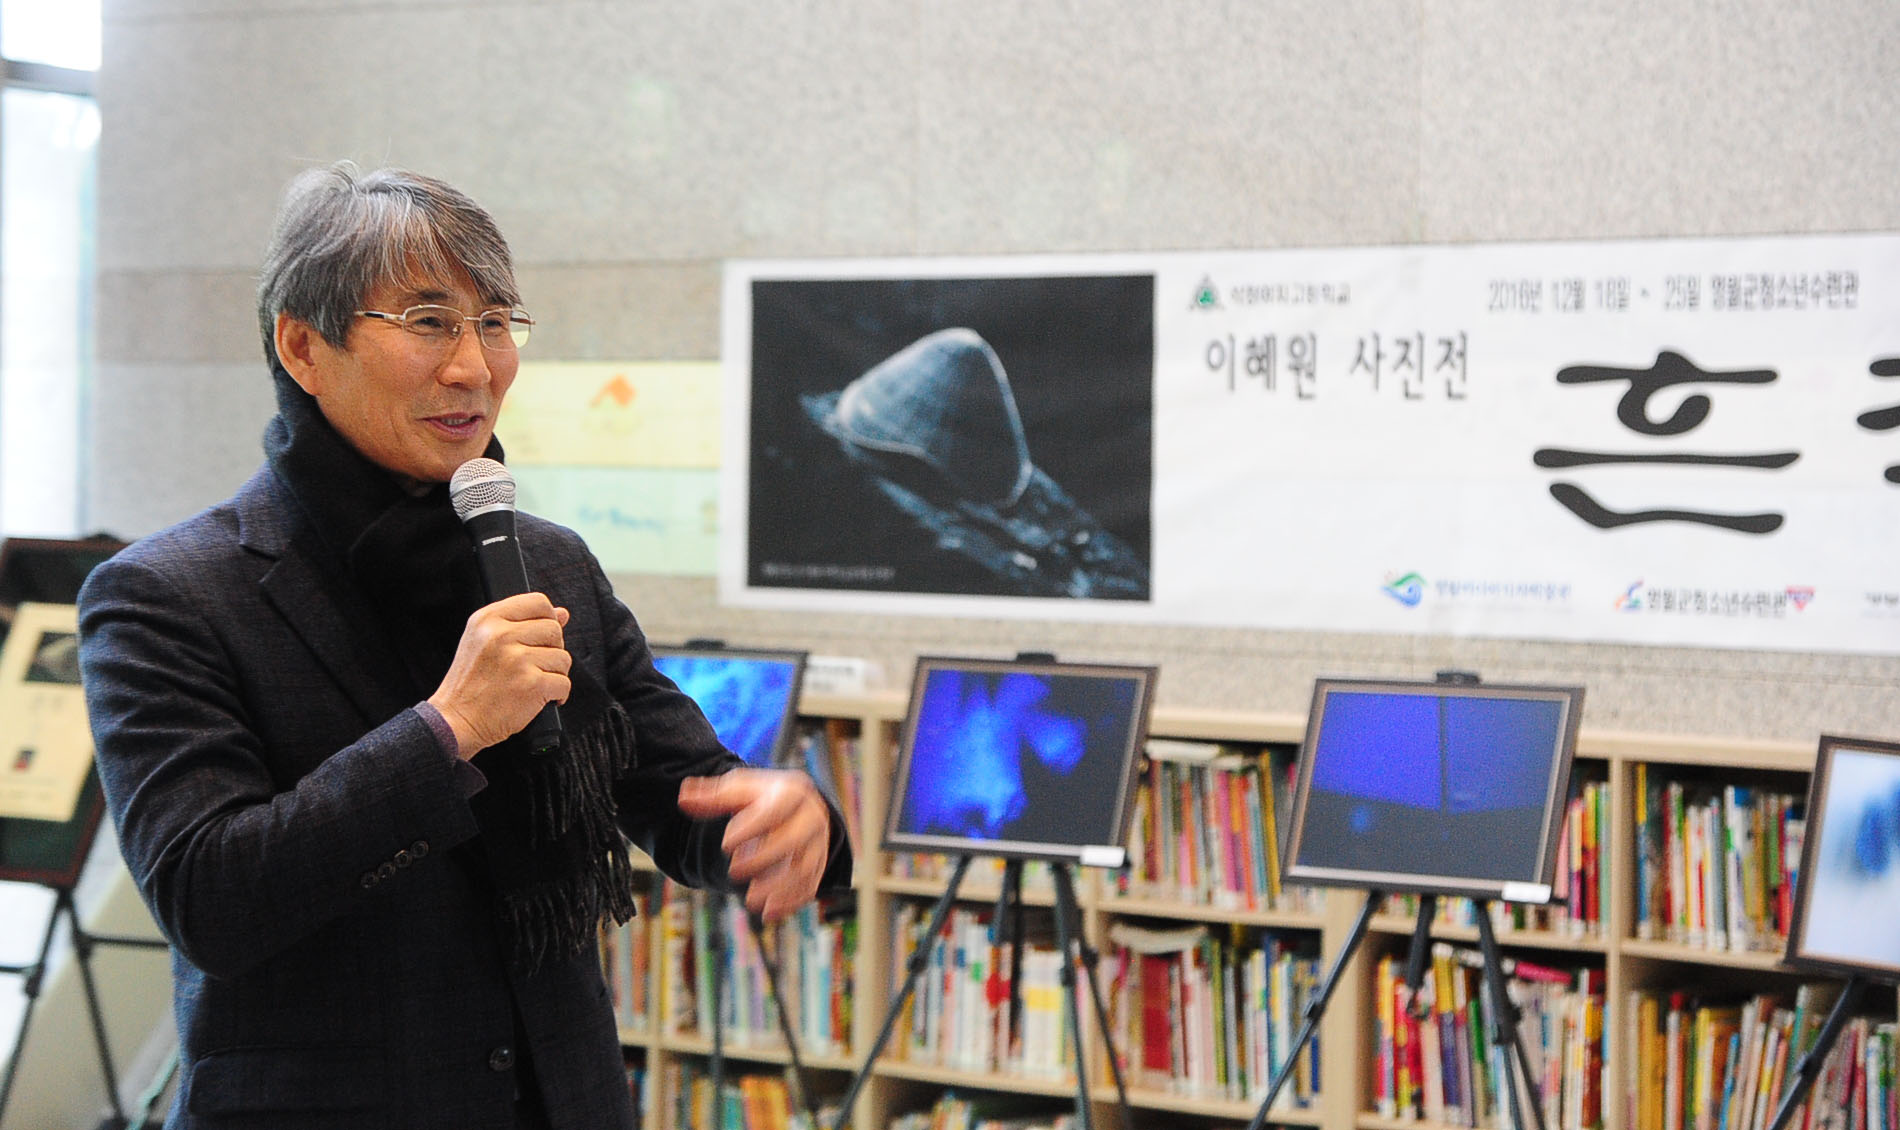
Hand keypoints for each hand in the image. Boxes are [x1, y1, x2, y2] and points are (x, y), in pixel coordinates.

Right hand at [427, 593, 571, 757]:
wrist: (456, 720)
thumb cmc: (470, 683)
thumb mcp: (483, 641)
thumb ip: (522, 623)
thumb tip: (562, 613)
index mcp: (488, 619)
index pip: (537, 602)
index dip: (548, 618)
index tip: (543, 635)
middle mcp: (501, 635)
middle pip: (554, 629)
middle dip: (551, 649)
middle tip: (534, 665)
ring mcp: (518, 660)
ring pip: (563, 657)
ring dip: (554, 673)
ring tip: (533, 682)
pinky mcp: (531, 684)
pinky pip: (564, 683)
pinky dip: (557, 694)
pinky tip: (540, 697)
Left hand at [676, 769, 830, 920]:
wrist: (797, 808)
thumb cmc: (763, 799)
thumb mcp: (739, 791)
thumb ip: (712, 796)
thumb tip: (683, 797)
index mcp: (792, 793)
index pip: (776, 810)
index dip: (751, 828)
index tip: (726, 844)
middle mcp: (811, 818)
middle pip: (793, 840)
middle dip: (764, 859)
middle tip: (733, 872)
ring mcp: (818, 844)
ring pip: (804, 868)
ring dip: (778, 888)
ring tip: (750, 902)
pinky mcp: (818, 867)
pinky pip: (809, 886)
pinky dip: (790, 903)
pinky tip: (767, 914)